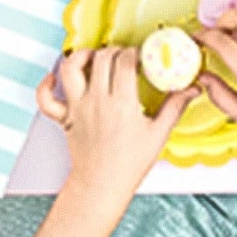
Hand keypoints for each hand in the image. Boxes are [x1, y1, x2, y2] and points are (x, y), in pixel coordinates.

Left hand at [37, 47, 193, 200]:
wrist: (102, 185)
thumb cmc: (129, 164)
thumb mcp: (158, 135)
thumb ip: (174, 107)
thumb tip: (190, 89)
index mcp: (122, 104)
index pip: (125, 62)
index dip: (134, 52)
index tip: (141, 57)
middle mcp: (97, 101)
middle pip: (101, 59)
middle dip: (114, 51)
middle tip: (123, 57)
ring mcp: (78, 108)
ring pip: (71, 68)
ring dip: (81, 56)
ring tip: (92, 56)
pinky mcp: (64, 118)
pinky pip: (46, 98)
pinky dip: (46, 85)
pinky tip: (54, 78)